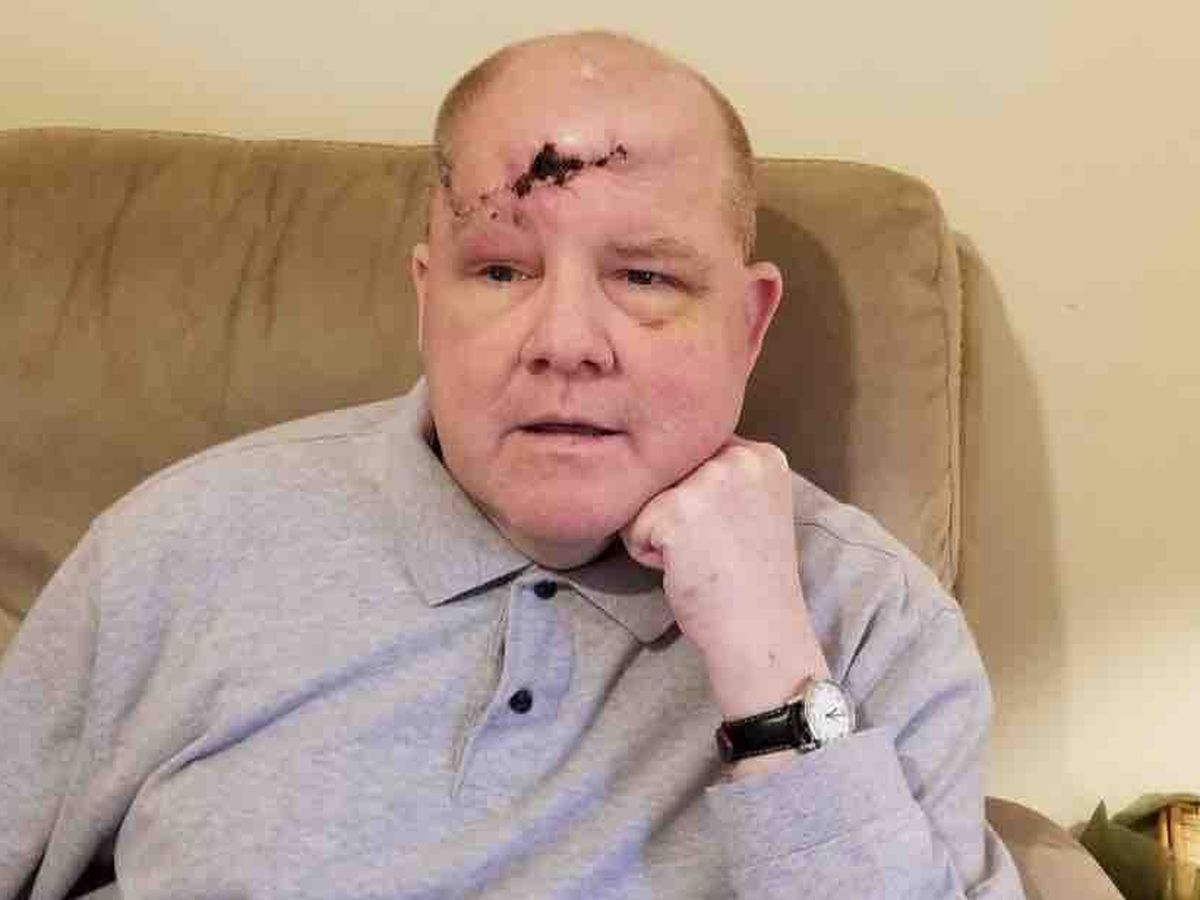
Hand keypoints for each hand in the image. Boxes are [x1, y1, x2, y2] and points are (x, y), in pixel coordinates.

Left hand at [620, 437, 829, 720]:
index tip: (722, 532)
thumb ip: (722, 478)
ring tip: (697, 558)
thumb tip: (661, 462)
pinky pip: (632, 525)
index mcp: (763, 456)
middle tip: (711, 549)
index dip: (695, 495)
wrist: (759, 630)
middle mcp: (739, 457)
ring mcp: (707, 481)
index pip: (696, 453)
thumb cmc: (750, 580)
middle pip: (669, 470)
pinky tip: (682, 569)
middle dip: (676, 510)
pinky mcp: (675, 510)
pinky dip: (646, 553)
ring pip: (647, 495)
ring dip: (658, 529)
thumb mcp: (753, 508)